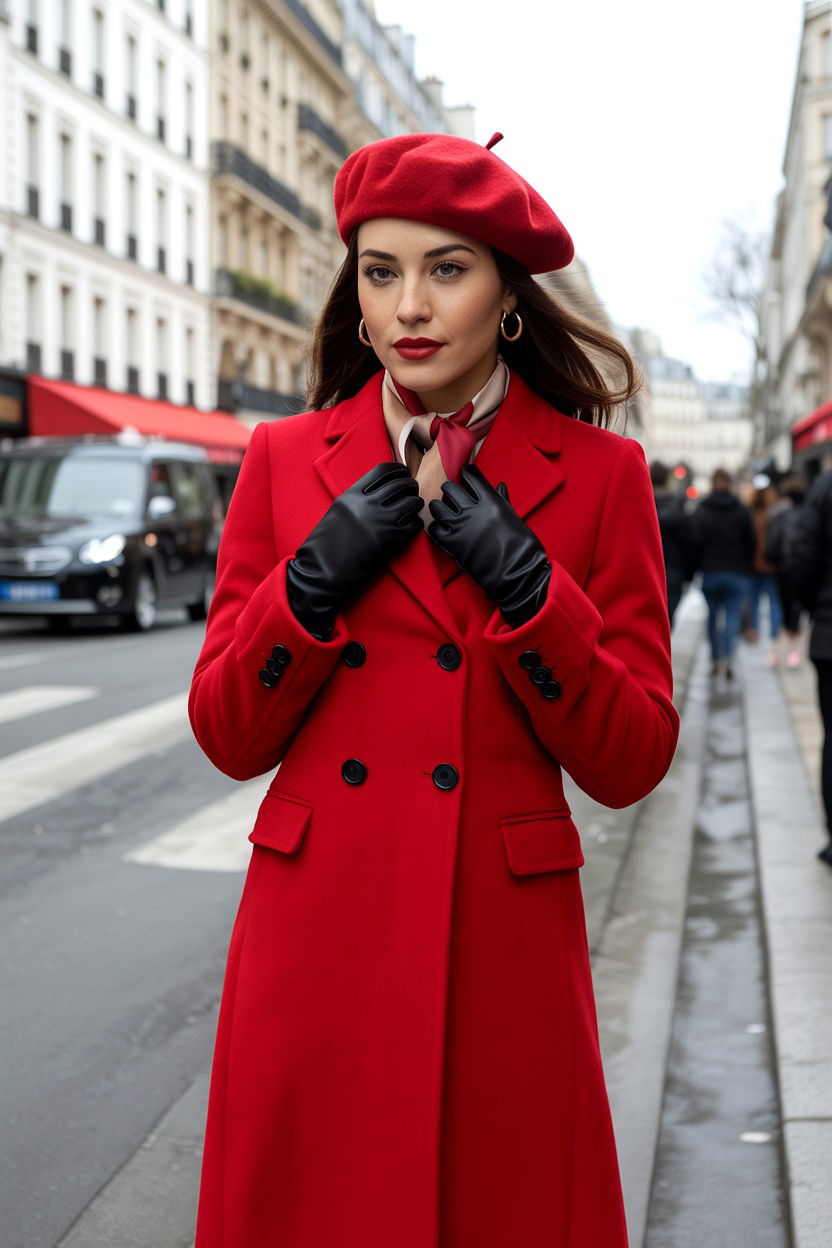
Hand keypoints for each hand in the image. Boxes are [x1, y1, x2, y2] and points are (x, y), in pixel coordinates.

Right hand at [286, 462, 422, 638]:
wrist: (323, 571)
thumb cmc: (325, 546)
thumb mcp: (337, 512)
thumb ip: (356, 500)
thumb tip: (379, 493)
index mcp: (352, 494)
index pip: (383, 470)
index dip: (398, 470)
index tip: (403, 474)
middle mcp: (368, 504)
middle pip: (401, 484)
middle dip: (410, 486)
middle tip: (411, 492)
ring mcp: (381, 521)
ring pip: (412, 502)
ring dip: (416, 504)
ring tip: (413, 508)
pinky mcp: (392, 540)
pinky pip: (415, 524)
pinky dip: (416, 523)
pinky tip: (411, 526)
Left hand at [427, 464, 550, 627]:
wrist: (517, 571)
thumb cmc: (521, 545)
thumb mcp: (514, 517)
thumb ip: (503, 499)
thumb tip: (500, 485)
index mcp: (490, 500)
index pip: (471, 476)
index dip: (467, 473)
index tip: (465, 475)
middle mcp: (473, 510)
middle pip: (450, 488)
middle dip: (449, 489)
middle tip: (450, 495)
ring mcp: (460, 526)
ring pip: (437, 506)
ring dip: (438, 506)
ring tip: (441, 510)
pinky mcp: (452, 544)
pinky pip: (434, 529)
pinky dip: (435, 527)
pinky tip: (440, 529)